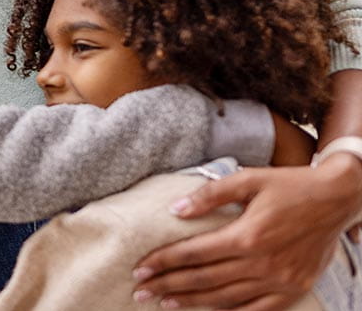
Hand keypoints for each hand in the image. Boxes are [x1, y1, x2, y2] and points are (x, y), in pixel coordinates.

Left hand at [132, 159, 361, 309]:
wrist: (337, 198)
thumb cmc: (289, 185)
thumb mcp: (248, 179)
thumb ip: (210, 194)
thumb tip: (175, 209)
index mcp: (247, 235)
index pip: (194, 254)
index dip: (163, 262)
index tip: (139, 269)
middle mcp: (263, 263)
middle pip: (204, 279)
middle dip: (168, 286)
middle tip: (140, 292)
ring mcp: (281, 281)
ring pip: (227, 299)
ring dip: (192, 303)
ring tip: (165, 304)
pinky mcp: (295, 290)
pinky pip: (258, 310)